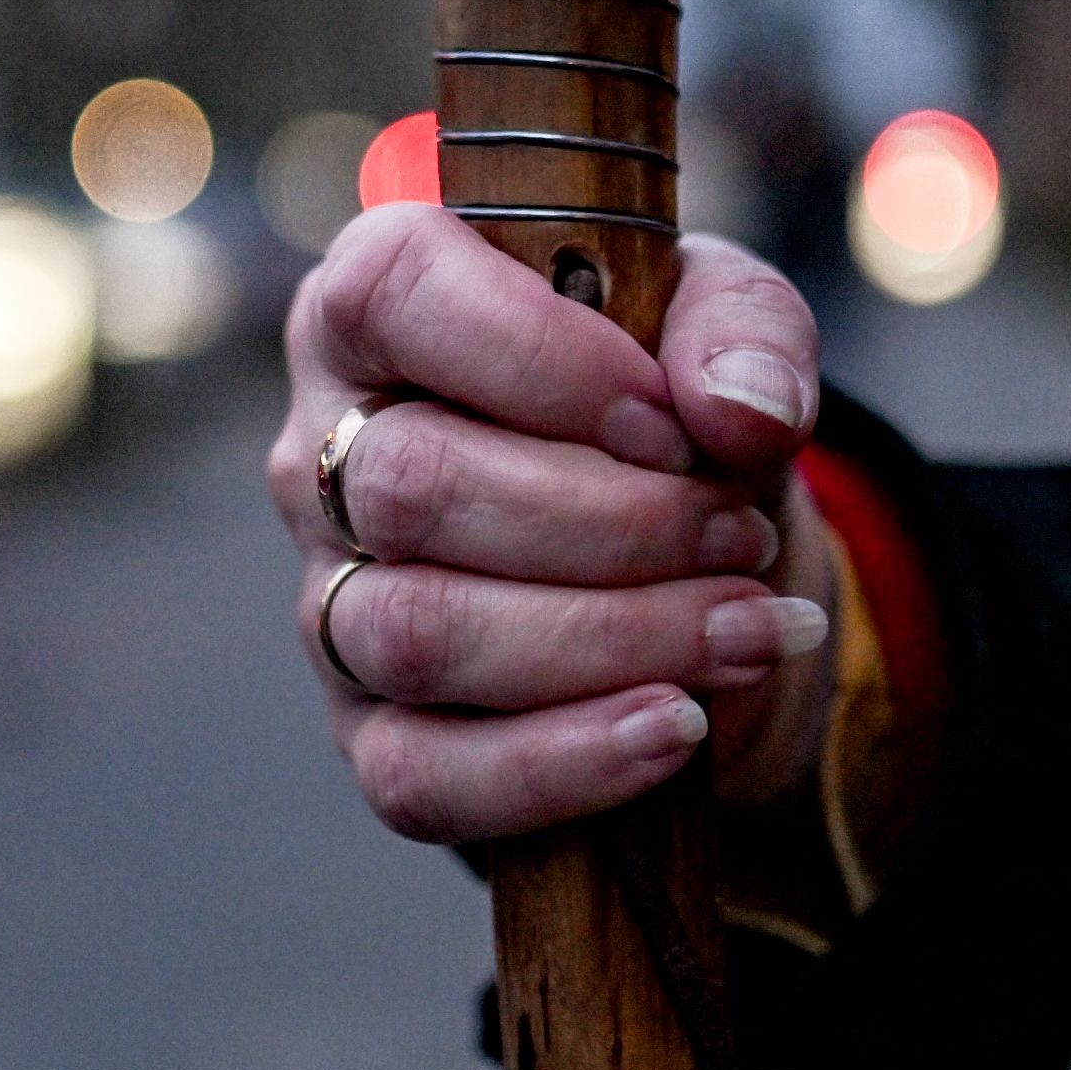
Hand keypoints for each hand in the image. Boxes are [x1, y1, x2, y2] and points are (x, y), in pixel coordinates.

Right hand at [267, 205, 839, 843]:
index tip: (668, 421)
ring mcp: (331, 599)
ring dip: (611, 639)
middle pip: (412, 484)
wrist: (687, 565)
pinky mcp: (370, 734)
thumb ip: (746, 333)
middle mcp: (324, 450)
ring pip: (419, 632)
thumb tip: (741, 413)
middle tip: (739, 536)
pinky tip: (677, 728)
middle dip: (612, 523)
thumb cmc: (670, 410)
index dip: (535, 356)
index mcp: (378, 308)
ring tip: (746, 628)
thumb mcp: (727, 329)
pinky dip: (565, 762)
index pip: (392, 293)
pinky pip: (424, 776)